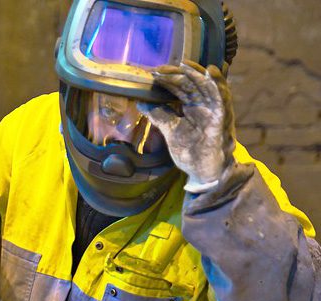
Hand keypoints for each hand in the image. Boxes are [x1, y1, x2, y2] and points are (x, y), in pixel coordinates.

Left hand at [137, 62, 235, 192]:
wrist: (204, 174)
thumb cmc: (192, 152)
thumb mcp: (170, 131)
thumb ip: (159, 116)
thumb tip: (141, 102)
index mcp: (192, 106)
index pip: (180, 86)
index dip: (168, 78)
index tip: (152, 73)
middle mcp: (204, 105)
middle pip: (192, 83)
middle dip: (177, 74)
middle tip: (159, 69)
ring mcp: (214, 111)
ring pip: (208, 86)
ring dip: (197, 74)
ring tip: (184, 63)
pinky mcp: (222, 120)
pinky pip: (222, 99)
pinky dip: (218, 85)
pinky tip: (211, 73)